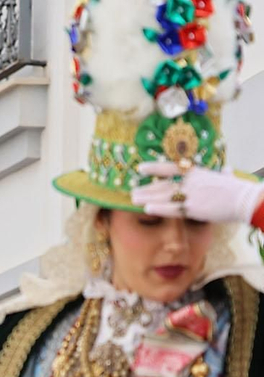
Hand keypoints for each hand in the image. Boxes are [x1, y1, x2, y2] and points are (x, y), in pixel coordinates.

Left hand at [131, 162, 263, 223]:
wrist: (245, 200)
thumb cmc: (238, 189)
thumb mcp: (228, 178)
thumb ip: (223, 174)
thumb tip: (227, 170)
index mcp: (198, 173)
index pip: (172, 168)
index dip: (155, 167)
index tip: (140, 168)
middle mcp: (192, 182)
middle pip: (164, 184)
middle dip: (147, 188)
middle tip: (132, 191)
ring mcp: (192, 195)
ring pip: (164, 196)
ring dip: (148, 197)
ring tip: (133, 199)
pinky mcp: (194, 208)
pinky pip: (172, 208)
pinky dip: (159, 208)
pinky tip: (147, 208)